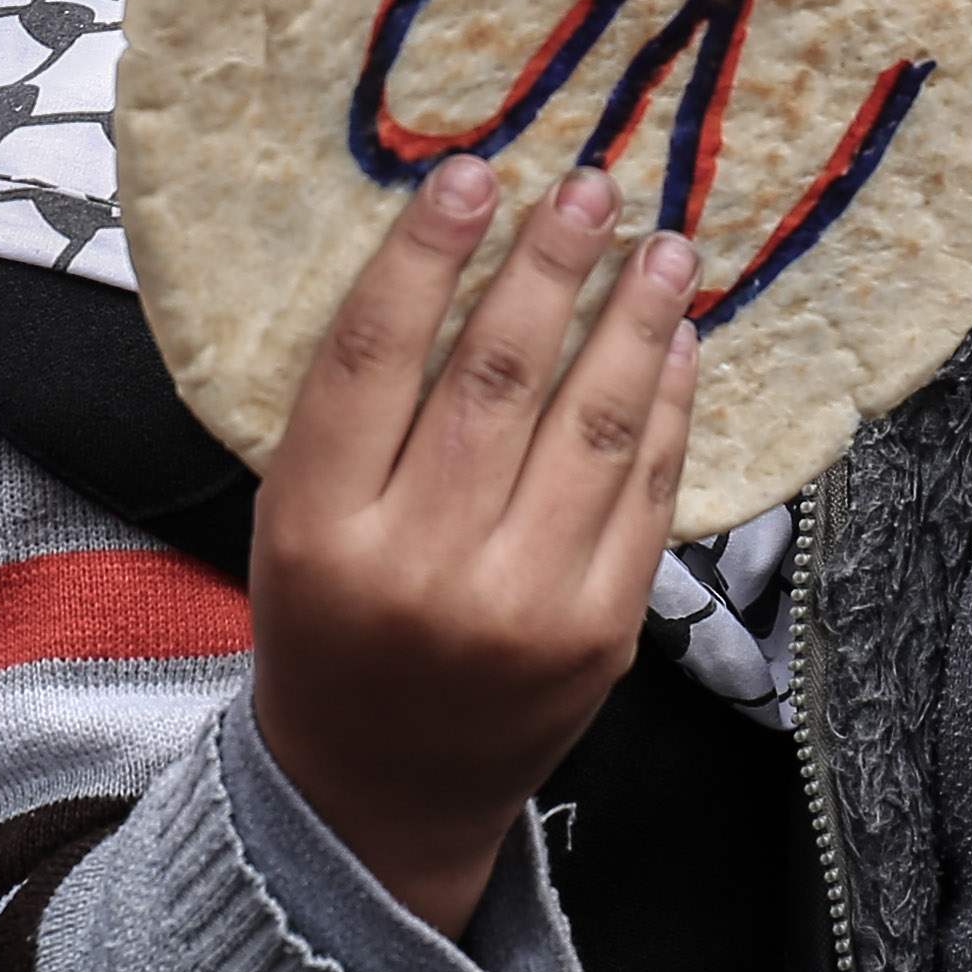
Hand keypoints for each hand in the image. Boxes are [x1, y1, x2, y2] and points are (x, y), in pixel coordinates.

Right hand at [247, 158, 702, 933]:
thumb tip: (451, 259)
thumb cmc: (330, 631)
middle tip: (588, 186)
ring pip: (589, 426)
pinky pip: (645, 493)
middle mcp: (419, 567)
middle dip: (550, 266)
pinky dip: (666, 407)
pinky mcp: (600, 634)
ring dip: (634, 321)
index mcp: (318, 531)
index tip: (470, 172)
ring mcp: (520, 605)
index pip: (373, 358)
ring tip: (663, 247)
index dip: (424, 254)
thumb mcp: (294, 526)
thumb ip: (355, 417)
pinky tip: (677, 343)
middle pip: (495, 377)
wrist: (380, 798)